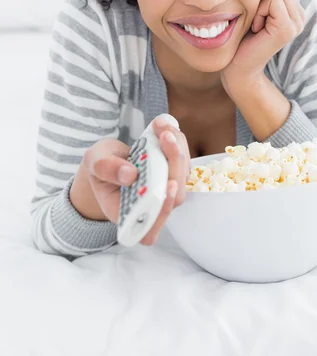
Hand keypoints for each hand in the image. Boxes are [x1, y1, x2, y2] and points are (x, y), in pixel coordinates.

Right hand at [82, 122, 189, 244]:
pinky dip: (177, 143)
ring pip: (182, 176)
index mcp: (127, 215)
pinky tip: (164, 128)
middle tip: (165, 137)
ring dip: (177, 148)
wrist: (108, 161)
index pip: (150, 229)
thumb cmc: (100, 168)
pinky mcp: (173, 176)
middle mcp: (151, 208)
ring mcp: (165, 193)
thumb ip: (106, 169)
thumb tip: (130, 174)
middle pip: (174, 197)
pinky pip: (182, 163)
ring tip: (161, 126)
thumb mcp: (94, 163)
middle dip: (174, 164)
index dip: (163, 211)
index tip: (170, 186)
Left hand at [221, 0, 304, 94]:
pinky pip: (272, 0)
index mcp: (295, 8)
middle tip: (256, 19)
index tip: (257, 12)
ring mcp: (296, 23)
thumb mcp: (257, 6)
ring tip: (257, 25)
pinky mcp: (287, 28)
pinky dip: (259, 11)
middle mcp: (300, 15)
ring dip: (258, 5)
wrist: (238, 66)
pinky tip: (257, 29)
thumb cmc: (243, 36)